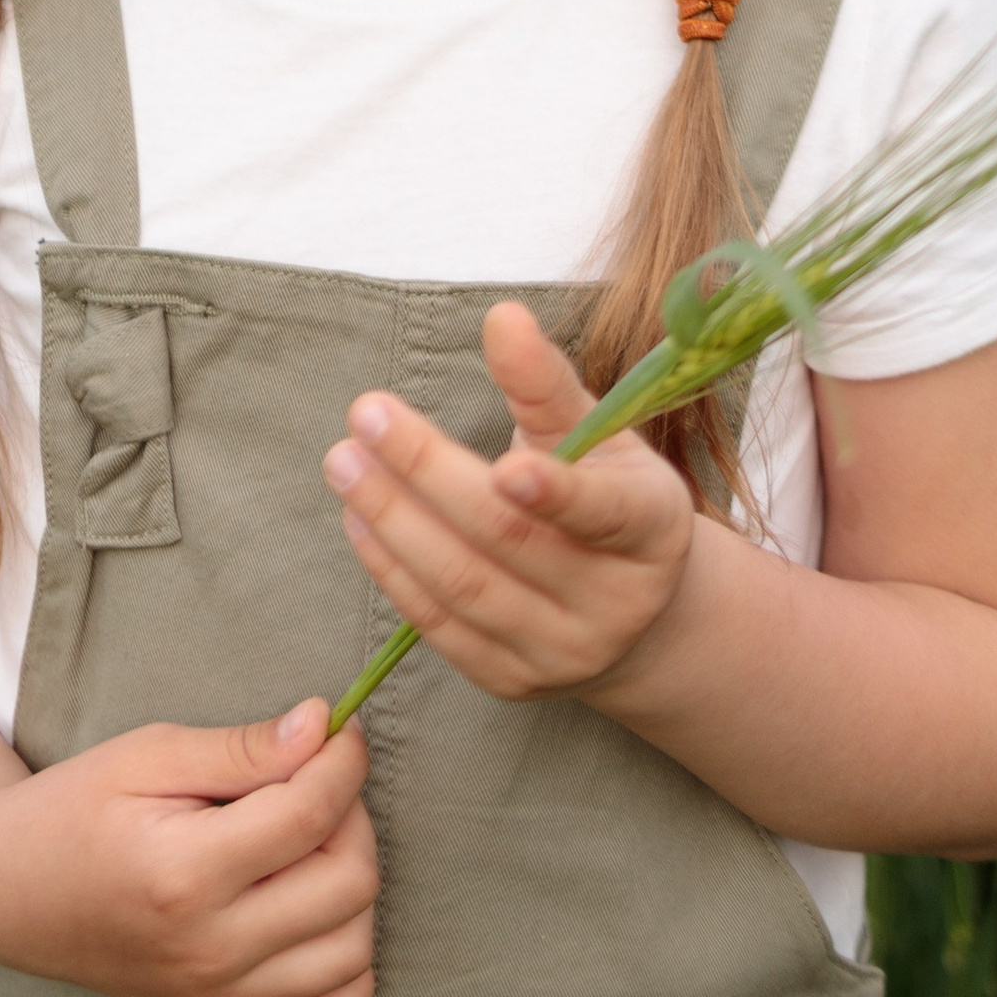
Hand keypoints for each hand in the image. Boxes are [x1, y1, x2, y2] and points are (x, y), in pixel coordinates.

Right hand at [0, 703, 376, 996]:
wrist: (11, 892)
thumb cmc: (76, 808)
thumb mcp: (148, 754)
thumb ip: (242, 747)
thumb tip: (323, 726)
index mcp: (184, 873)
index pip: (311, 815)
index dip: (344, 758)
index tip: (338, 727)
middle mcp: (209, 949)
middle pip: (349, 882)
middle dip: (353, 815)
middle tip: (316, 780)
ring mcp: (217, 996)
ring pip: (352, 949)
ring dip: (355, 885)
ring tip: (311, 843)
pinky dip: (348, 973)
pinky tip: (323, 919)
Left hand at [322, 301, 697, 702]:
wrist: (631, 610)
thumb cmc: (607, 494)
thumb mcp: (598, 434)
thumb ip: (544, 381)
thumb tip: (500, 315)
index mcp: (651, 528)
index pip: (603, 513)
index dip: (555, 493)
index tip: (505, 466)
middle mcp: (615, 602)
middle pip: (508, 540)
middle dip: (427, 474)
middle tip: (366, 415)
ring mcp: (563, 652)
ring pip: (465, 586)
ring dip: (394, 521)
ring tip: (345, 462)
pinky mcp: (511, 681)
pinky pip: (441, 628)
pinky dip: (393, 572)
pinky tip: (359, 520)